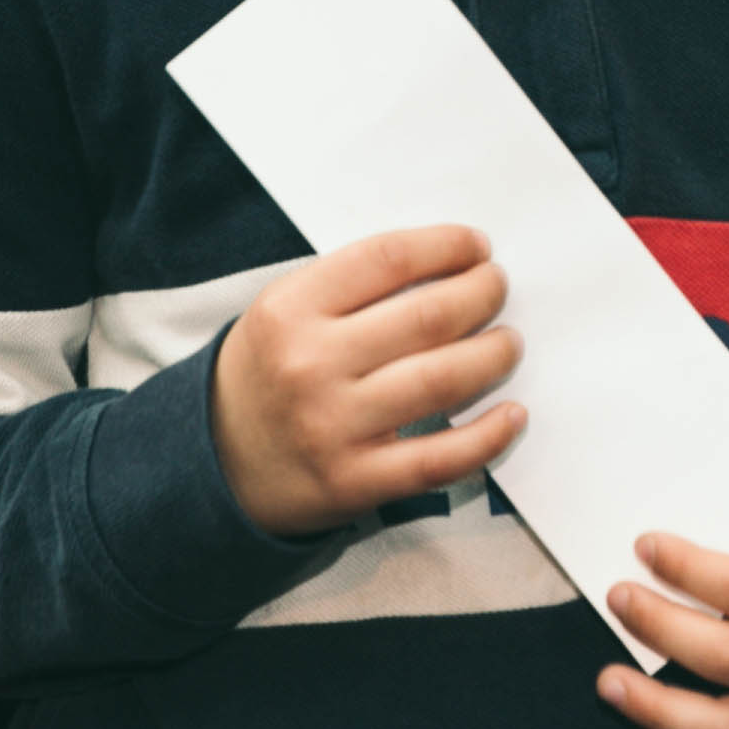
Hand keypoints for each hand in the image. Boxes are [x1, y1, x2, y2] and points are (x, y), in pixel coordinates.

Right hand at [208, 227, 519, 539]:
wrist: (216, 464)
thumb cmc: (269, 373)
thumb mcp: (285, 312)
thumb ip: (353, 287)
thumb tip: (450, 265)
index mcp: (289, 310)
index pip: (388, 259)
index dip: (446, 246)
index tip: (476, 247)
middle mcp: (310, 365)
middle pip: (427, 317)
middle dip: (482, 294)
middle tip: (498, 288)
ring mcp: (333, 427)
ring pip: (443, 380)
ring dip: (494, 355)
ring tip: (508, 343)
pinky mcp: (356, 482)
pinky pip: (441, 458)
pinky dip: (488, 435)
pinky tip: (512, 414)